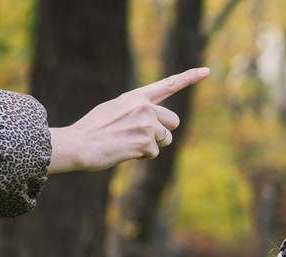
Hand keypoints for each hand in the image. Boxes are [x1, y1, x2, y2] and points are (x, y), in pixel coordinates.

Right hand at [48, 66, 209, 173]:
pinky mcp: (146, 142)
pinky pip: (153, 153)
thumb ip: (135, 110)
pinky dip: (141, 156)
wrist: (79, 144)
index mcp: (136, 96)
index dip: (189, 78)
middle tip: (143, 137)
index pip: (168, 84)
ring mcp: (147, 124)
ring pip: (166, 139)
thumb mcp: (113, 110)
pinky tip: (124, 151)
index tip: (206, 71)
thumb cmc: (92, 130)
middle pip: (173, 121)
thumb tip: (152, 122)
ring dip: (152, 146)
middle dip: (163, 132)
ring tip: (128, 144)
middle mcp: (145, 107)